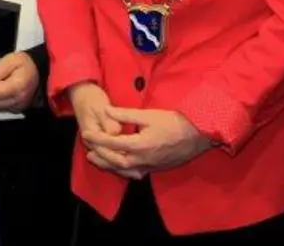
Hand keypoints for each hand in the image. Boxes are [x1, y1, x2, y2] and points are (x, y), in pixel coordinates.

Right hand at [66, 83, 129, 175]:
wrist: (81, 96)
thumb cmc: (92, 100)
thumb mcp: (100, 107)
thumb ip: (108, 121)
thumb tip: (116, 132)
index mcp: (91, 134)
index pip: (105, 149)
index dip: (120, 153)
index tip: (136, 156)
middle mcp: (91, 144)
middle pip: (108, 159)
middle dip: (123, 165)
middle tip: (140, 170)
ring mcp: (94, 146)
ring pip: (108, 162)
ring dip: (122, 169)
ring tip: (138, 173)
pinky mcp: (98, 146)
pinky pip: (108, 160)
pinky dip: (119, 166)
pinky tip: (131, 169)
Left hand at [82, 106, 211, 178]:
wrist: (198, 136)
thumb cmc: (175, 122)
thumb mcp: (149, 114)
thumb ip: (126, 114)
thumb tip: (106, 110)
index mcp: (139, 145)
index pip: (111, 143)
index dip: (96, 138)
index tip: (85, 133)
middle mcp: (141, 160)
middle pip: (114, 160)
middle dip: (99, 154)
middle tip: (87, 148)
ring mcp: (149, 167)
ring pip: (123, 170)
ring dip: (107, 165)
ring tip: (96, 159)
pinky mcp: (155, 169)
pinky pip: (134, 173)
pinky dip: (123, 171)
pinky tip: (119, 168)